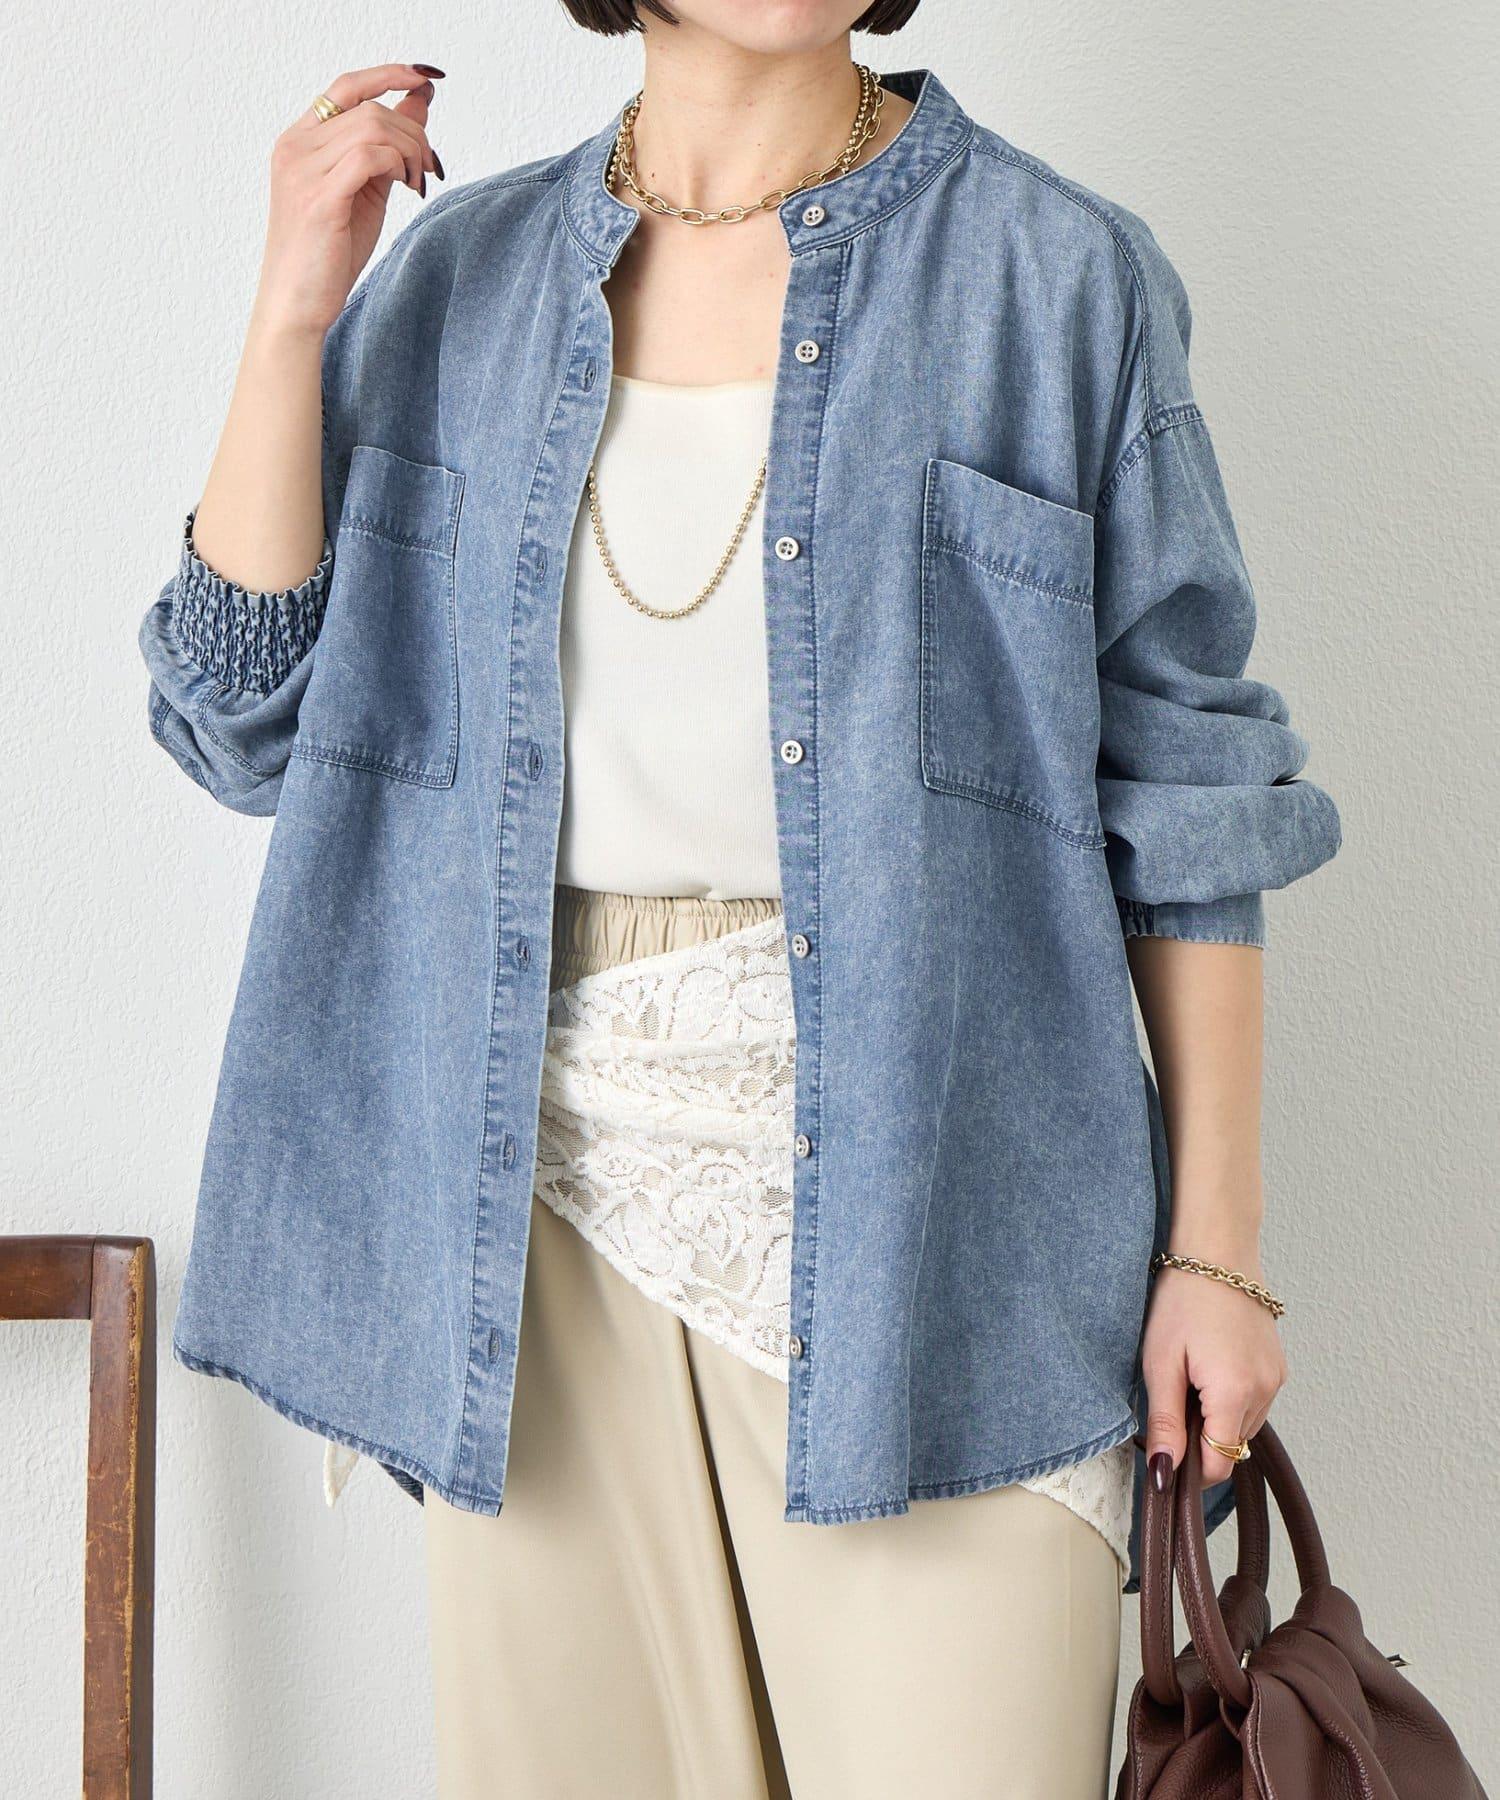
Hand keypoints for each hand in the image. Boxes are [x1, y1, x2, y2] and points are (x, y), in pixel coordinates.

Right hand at [253, 62, 446, 341]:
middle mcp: (295, 147)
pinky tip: (406, 188)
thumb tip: (420, 102)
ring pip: (374, 128)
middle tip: (429, 170)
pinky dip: (399, 165)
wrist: (297, 305)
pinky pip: (370, 156)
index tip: (425, 78)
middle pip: (370, 109)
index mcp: (299, 140)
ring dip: (411, 151)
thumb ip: (388, 147)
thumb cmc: (329, 254)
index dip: (388, 74)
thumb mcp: (366, 190)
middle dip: (414, 134)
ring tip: (417, 183)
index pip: (346, 86)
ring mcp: (302, 170)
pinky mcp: (319, 198)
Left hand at [1141, 1253, 1286, 1488]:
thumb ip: (1165, 1422)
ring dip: (1216, 1419)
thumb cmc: (1182, 1299)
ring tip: (1190, 1376)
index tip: (1165, 1455)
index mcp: (1235, 1393)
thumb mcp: (1160, 1362)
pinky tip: (1209, 1367)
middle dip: (1200, 1438)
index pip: (1220, 1463)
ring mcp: (1277, 1379)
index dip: (1191, 1470)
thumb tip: (1165, 1473)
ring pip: (1244, 1426)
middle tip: (1171, 1397)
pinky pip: (1255, 1403)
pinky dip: (1231, 1400)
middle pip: (1232, 1446)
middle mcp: (1265, 1391)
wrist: (1218, 1250)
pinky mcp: (1279, 1366)